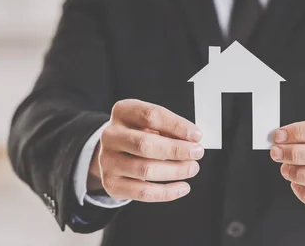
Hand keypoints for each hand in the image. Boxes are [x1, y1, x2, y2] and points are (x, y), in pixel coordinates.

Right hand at [88, 99, 204, 201]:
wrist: (114, 152)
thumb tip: (192, 140)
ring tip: (192, 168)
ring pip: (145, 170)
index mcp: (123, 112)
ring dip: (174, 170)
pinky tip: (182, 187)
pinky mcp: (111, 184)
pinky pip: (142, 192)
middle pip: (145, 144)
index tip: (197, 135)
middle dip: (176, 150)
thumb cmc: (140, 133)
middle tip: (197, 152)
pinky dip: (167, 192)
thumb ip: (169, 129)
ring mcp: (107, 161)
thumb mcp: (152, 123)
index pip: (151, 116)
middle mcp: (110, 135)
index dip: (177, 126)